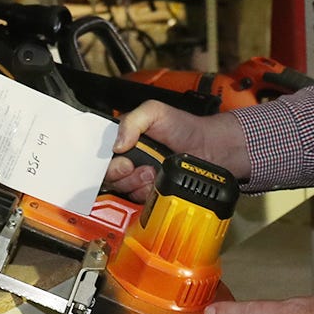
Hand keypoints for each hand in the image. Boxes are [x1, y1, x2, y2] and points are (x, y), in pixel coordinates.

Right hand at [102, 101, 250, 199]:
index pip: (103, 157)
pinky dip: (146, 194)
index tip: (124, 162)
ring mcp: (140, 179)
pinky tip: (156, 184)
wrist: (211, 148)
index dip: (109, 164)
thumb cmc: (185, 127)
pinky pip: (139, 201)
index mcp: (125, 141)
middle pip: (110, 177)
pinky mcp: (152, 193)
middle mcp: (130, 160)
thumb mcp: (155, 112)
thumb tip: (116, 146)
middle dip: (124, 175)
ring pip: (123, 191)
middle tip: (140, 168)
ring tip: (153, 173)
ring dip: (137, 184)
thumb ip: (132, 121)